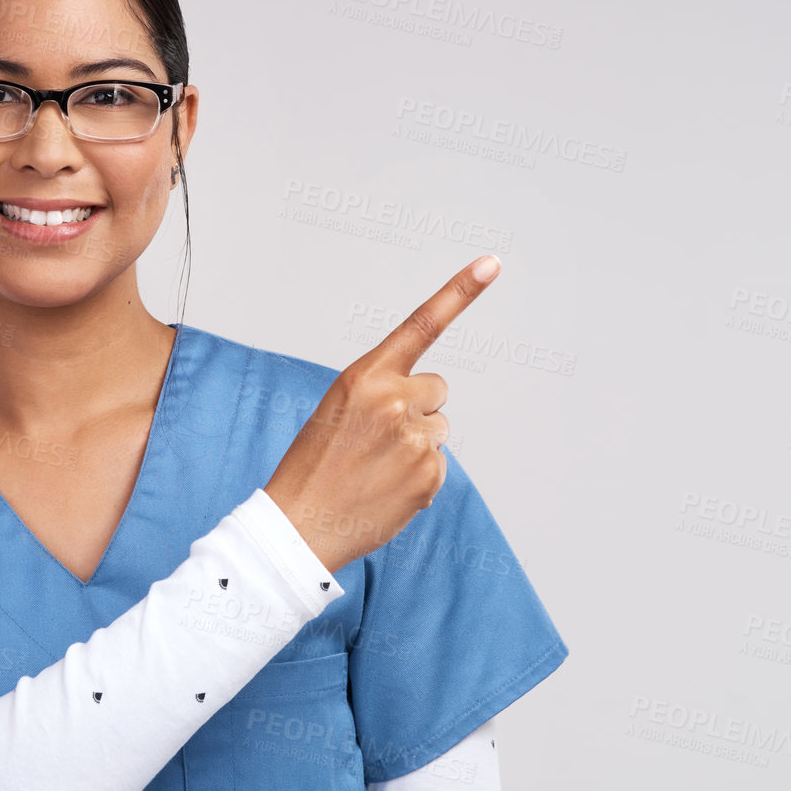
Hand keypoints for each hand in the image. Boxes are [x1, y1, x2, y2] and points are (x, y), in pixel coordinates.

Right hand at [264, 254, 501, 573]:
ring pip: (439, 429)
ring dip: (417, 445)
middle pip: (437, 390)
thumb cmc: (314, 465)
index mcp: (365, 375)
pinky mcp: (429, 474)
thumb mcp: (338, 410)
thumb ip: (383, 393)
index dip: (460, 292)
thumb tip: (429, 409)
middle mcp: (394, 399)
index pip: (421, 325)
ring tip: (377, 468)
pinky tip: (386, 490)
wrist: (299, 526)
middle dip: (418, 409)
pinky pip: (439, 464)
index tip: (491, 264)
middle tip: (377, 439)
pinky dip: (419, 477)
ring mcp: (415, 438)